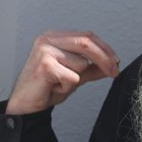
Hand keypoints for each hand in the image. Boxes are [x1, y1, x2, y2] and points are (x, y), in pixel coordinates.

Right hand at [5, 30, 119, 114]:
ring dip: (76, 80)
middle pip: (86, 43)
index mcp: (55, 37)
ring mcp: (45, 50)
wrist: (25, 105)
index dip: (105, 48)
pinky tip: (53, 88)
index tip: (116, 62)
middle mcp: (48, 39)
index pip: (87, 36)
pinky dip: (67, 88)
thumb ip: (91, 69)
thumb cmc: (45, 88)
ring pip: (81, 64)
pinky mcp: (45, 65)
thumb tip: (111, 65)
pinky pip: (72, 77)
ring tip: (59, 84)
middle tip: (114, 72)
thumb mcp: (74, 76)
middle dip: (104, 59)